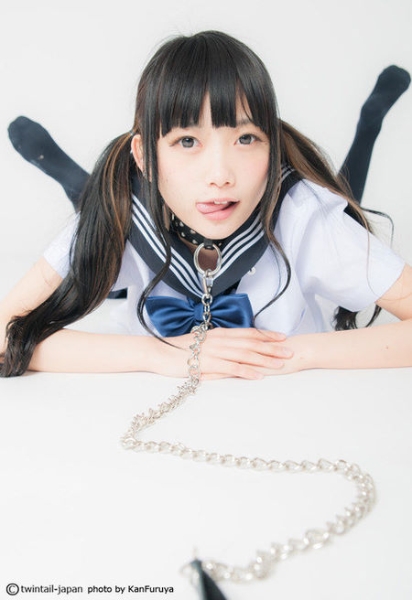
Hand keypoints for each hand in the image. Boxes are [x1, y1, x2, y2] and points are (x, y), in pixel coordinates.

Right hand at [157, 327, 293, 379]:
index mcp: (219, 333)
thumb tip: (233, 349)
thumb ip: (219, 345)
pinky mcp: (207, 364)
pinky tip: (258, 376)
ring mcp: (214, 352)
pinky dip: (246, 371)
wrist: (159, 352)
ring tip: (280, 364)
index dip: (266, 335)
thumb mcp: (202, 342)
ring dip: (264, 359)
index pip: (248, 332)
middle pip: (251, 343)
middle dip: (272, 347)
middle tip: (290, 351)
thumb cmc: (179, 349)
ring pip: (245, 355)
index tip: (282, 337)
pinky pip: (231, 368)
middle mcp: (220, 340)